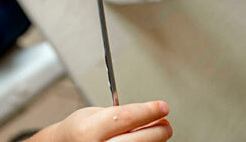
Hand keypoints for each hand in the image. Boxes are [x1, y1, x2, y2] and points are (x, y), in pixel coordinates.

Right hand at [26, 101, 171, 141]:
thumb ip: (121, 116)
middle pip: (139, 140)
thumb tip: (152, 115)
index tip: (162, 106)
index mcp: (89, 130)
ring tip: (156, 132)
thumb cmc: (79, 130)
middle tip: (166, 124)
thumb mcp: (94, 115)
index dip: (148, 111)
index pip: (126, 118)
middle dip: (158, 131)